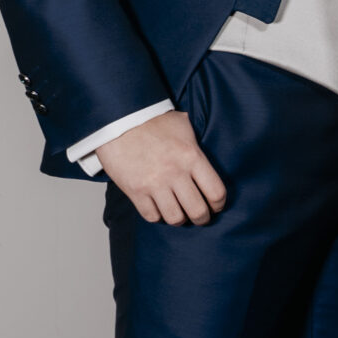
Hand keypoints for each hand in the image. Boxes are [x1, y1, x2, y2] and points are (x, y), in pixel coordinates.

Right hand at [97, 110, 227, 224]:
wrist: (119, 118)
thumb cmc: (152, 120)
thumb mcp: (183, 126)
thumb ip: (196, 147)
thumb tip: (206, 159)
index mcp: (191, 157)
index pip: (216, 192)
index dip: (218, 204)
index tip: (215, 206)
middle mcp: (175, 172)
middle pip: (198, 211)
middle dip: (202, 218)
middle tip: (199, 216)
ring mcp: (154, 183)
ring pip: (175, 218)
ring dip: (179, 219)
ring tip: (178, 213)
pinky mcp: (135, 190)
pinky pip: (151, 216)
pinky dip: (157, 215)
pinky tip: (158, 207)